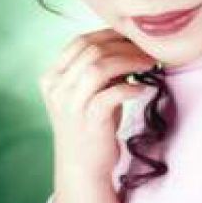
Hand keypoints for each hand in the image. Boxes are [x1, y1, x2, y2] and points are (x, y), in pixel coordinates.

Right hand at [38, 27, 156, 182]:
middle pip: (92, 50)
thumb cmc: (90, 126)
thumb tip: (128, 45)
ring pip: (99, 67)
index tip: (132, 35)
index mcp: (52, 77)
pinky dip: (130, 88)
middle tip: (147, 50)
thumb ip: (101, 69)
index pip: (80, 42)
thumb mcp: (89, 93)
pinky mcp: (88, 120)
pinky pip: (111, 94)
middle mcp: (57, 88)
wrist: (82, 168)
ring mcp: (70, 104)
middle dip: (124, 46)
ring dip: (129, 61)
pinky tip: (142, 90)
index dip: (108, 34)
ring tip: (149, 65)